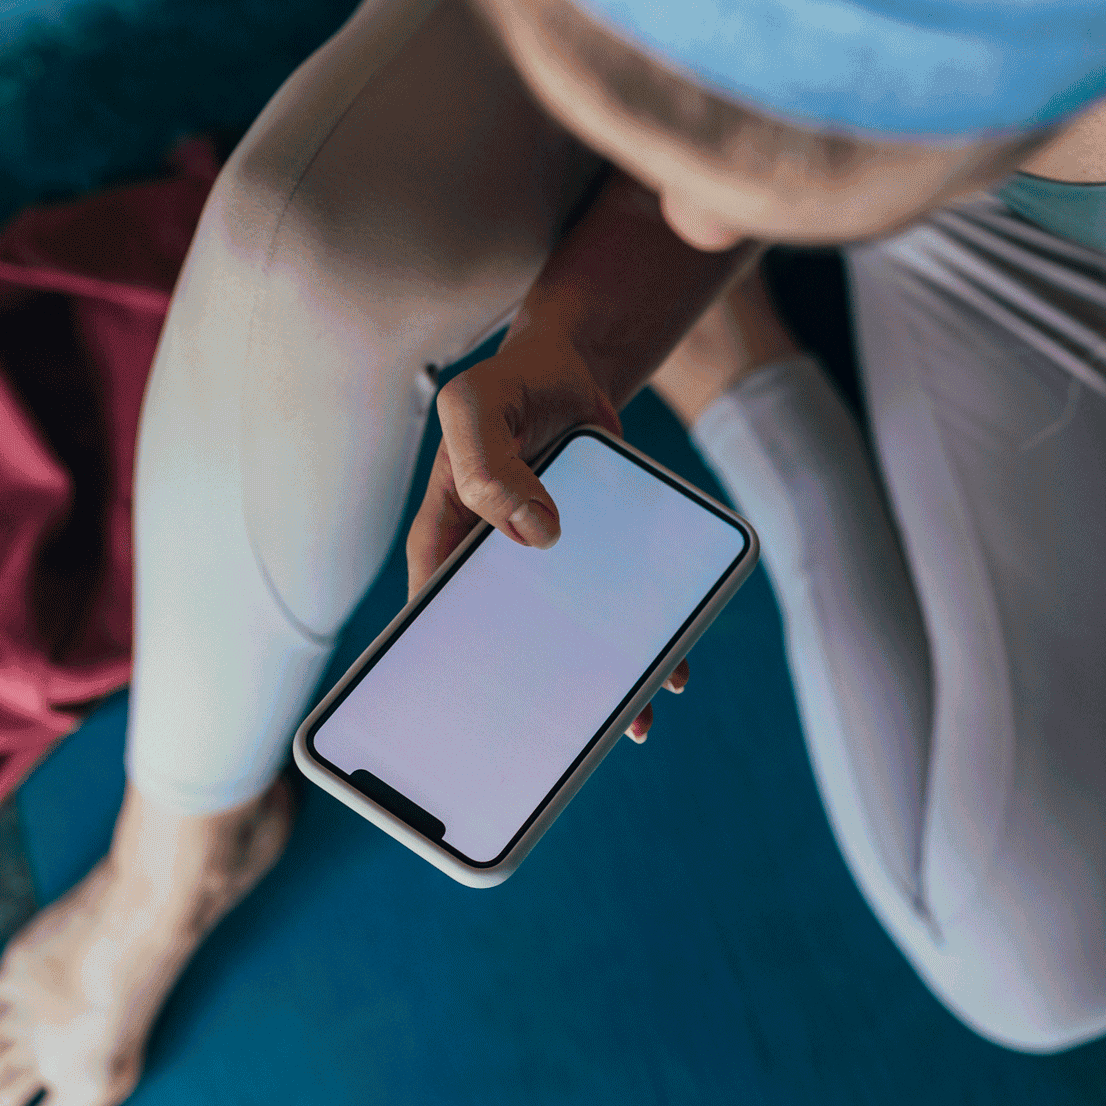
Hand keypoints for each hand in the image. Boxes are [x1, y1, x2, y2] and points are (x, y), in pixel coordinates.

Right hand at [407, 326, 686, 741]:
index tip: (473, 721)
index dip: (447, 672)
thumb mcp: (477, 409)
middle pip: (507, 646)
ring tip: (636, 722)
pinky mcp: (591, 557)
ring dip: (602, 681)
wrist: (571, 367)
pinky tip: (671, 668)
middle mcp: (491, 565)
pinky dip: (643, 639)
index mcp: (444, 541)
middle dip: (536, 697)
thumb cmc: (509, 384)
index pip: (433, 619)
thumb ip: (489, 467)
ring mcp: (543, 567)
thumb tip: (537, 532)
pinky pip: (613, 608)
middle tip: (569, 738)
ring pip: (566, 639)